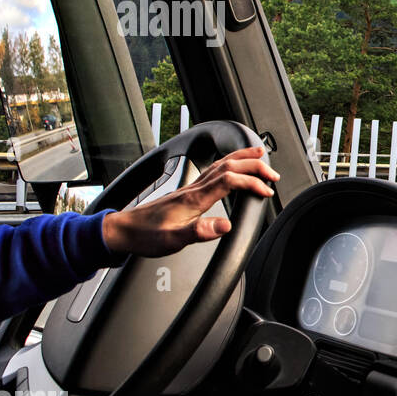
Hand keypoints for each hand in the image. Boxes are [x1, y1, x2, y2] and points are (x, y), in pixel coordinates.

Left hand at [101, 145, 279, 256]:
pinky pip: (214, 170)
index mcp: (194, 199)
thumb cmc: (146, 236)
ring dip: (242, 157)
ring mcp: (191, 187)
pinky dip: (229, 163)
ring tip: (260, 154)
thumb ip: (199, 232)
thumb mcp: (172, 241)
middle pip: (228, 166)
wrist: (123, 230)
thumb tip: (224, 226)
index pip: (229, 181)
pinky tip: (233, 166)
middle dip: (254, 166)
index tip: (267, 191)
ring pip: (221, 163)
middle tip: (273, 174)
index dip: (251, 183)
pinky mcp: (188, 191)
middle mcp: (194, 188)